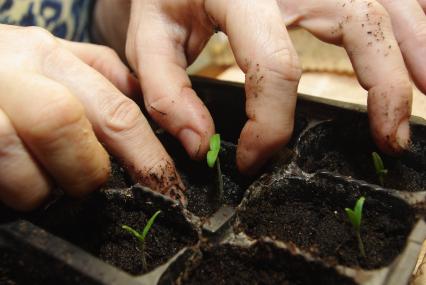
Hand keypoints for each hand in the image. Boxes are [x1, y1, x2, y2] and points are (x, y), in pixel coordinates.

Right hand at [0, 24, 183, 210]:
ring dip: (39, 189)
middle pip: (65, 126)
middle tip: (86, 183)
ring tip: (40, 183)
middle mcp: (12, 73)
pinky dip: (10, 192)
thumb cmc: (6, 72)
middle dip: (86, 170)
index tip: (166, 186)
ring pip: (19, 164)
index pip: (116, 110)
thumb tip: (143, 99)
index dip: (147, 155)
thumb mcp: (53, 58)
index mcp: (49, 55)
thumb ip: (99, 74)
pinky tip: (13, 180)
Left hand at [94, 0, 417, 174]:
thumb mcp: (149, 41)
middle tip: (388, 140)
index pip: (272, 63)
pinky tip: (422, 58)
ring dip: (416, 52)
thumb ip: (166, 92)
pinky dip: (414, 25)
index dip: (269, 124)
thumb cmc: (164, 0)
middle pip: (356, 22)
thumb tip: (201, 145)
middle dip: (382, 87)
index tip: (255, 160)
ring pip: (386, 5)